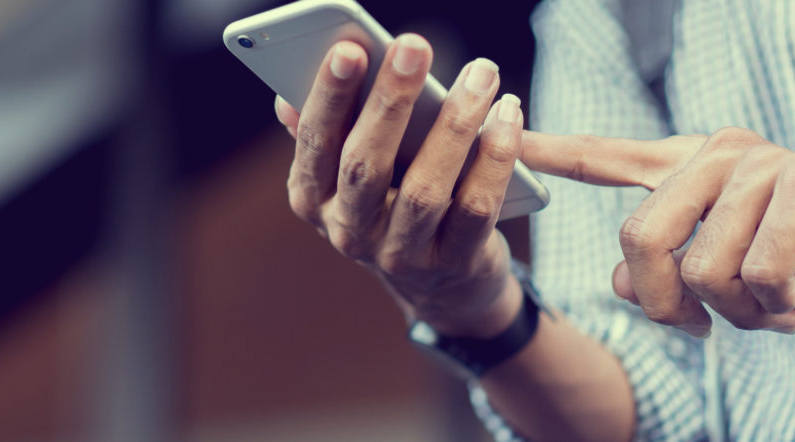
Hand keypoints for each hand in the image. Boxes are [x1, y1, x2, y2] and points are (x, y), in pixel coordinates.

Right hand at [274, 35, 527, 337]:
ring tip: (481, 75)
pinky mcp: (453, 264)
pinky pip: (476, 208)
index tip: (350, 49)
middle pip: (365, 165)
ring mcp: (400, 254)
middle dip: (389, 102)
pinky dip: (496, 159)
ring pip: (425, 189)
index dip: (330, 97)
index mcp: (313, 198)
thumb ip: (327, 136)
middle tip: (414, 46)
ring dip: (455, 125)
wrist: (442, 286)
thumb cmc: (392, 203)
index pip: (315, 143)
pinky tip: (508, 117)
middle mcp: (349, 231)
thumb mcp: (350, 176)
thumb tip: (286, 101)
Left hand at [520, 127, 794, 336]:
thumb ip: (665, 268)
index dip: (555, 152)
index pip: (608, 156)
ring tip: (771, 303)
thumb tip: (619, 281)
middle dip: (664, 304)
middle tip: (698, 326)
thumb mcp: (724, 271)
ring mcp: (763, 166)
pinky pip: (758, 271)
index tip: (508, 135)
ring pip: (703, 268)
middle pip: (640, 239)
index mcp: (691, 168)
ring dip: (738, 313)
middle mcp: (718, 156)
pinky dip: (777, 303)